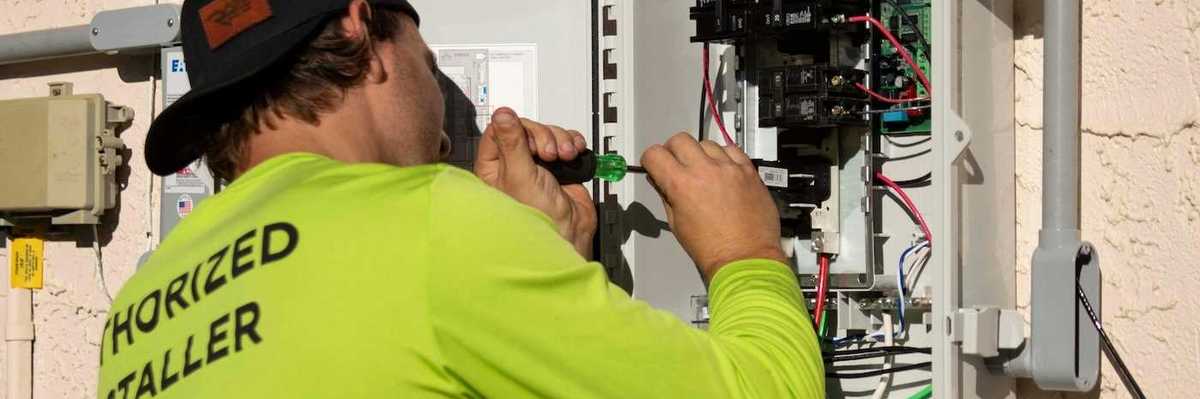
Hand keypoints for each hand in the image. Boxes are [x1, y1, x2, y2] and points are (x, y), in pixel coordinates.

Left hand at [474, 108, 596, 257]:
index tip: (530, 140)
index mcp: (494, 166)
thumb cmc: (537, 218)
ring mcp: (537, 164)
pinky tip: (574, 154)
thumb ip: (512, 142)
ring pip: (547, 133)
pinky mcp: (559, 165)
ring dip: (560, 140)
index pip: (499, 129)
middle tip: (550, 154)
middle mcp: (514, 163)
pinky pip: (565, 141)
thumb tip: (501, 114)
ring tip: (565, 157)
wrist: (569, 233)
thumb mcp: (520, 175)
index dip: (518, 128)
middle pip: (527, 128)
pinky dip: (572, 143)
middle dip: (544, 136)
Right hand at [641, 133, 785, 282]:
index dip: (651, 160)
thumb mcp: (677, 224)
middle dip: (673, 150)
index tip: (655, 164)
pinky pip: (733, 150)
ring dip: (700, 153)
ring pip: (707, 143)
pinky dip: (724, 156)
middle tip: (677, 164)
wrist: (745, 258)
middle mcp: (705, 171)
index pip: (655, 154)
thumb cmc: (712, 249)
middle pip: (680, 140)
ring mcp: (729, 168)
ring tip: (704, 171)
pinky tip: (723, 170)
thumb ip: (666, 196)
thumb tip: (660, 180)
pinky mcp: (749, 171)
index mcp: (681, 185)